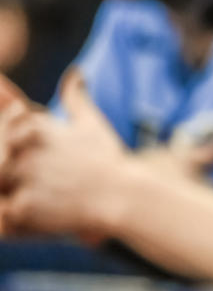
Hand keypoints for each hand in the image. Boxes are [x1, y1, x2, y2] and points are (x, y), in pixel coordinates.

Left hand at [0, 71, 125, 236]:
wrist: (123, 196)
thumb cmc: (108, 160)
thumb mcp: (91, 123)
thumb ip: (75, 97)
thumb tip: (76, 72)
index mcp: (35, 127)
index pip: (5, 124)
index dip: (12, 141)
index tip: (31, 153)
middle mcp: (23, 150)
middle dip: (8, 164)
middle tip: (44, 175)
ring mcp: (22, 179)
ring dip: (8, 189)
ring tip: (40, 192)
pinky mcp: (23, 208)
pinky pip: (2, 215)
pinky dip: (9, 218)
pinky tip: (31, 215)